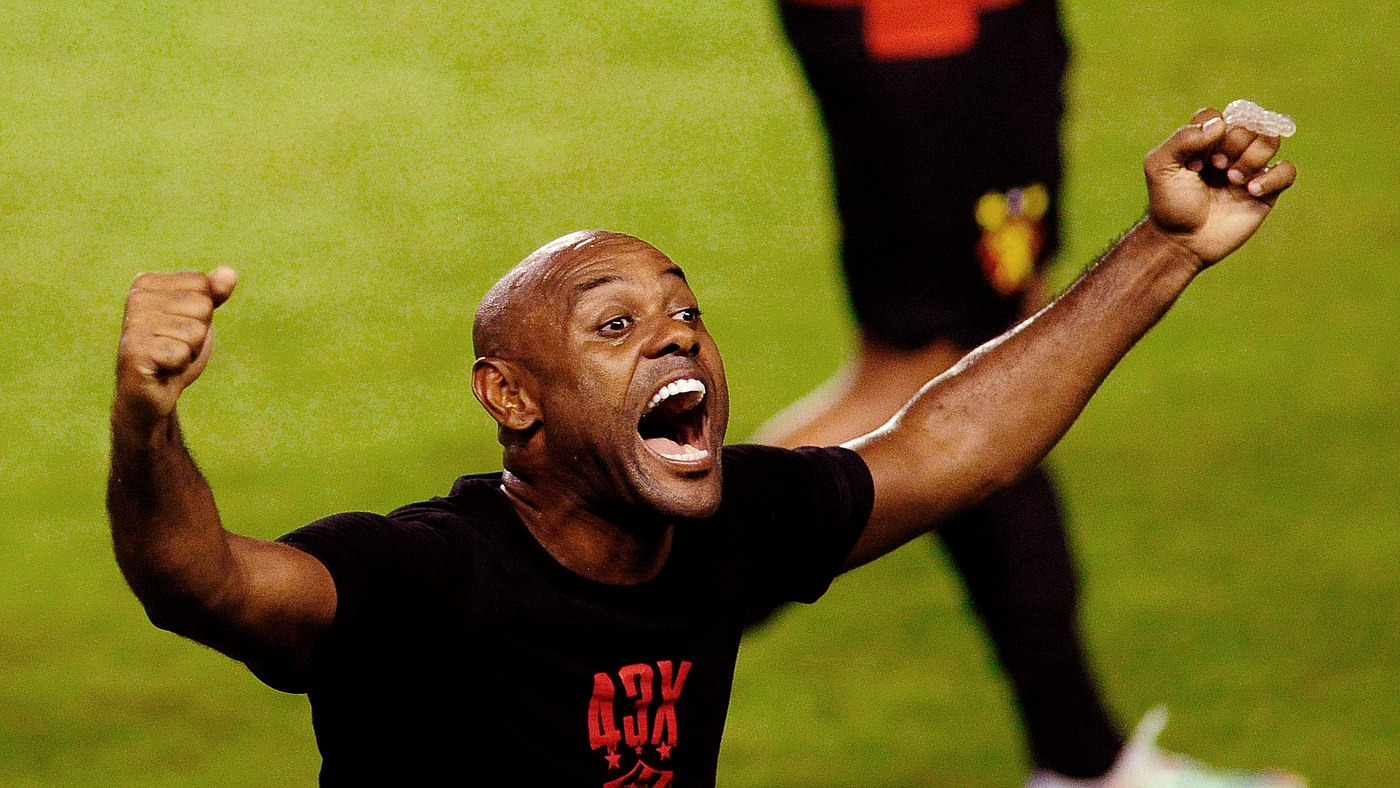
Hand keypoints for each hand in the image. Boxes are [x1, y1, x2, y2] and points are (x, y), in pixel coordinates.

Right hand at [114, 267, 237, 431]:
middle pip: (202, 306)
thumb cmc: (175, 351)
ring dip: (190, 351)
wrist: (153, 393)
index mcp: (148, 283)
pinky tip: (163, 368)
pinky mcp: (134, 351)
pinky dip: (180, 365)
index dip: (202, 313)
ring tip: (169, 357)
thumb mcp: (199, 318)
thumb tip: (230, 273)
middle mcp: (135, 298)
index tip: (180, 328)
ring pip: (196, 331)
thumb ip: (214, 293)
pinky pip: (183, 352)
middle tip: (175, 346)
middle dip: (198, 334)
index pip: (203, 285)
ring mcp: (132, 324)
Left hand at [1145, 108, 1296, 266]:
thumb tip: (1219, 123)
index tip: (1194, 161)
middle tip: (1216, 167)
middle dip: (1233, 143)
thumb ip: (1182, 138)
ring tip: (1233, 179)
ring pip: (1271, 141)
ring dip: (1252, 156)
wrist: (1181, 242)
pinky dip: (1273, 177)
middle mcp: (1229, 151)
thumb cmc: (1169, 204)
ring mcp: (1250, 170)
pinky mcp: (1266, 191)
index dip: (1211, 132)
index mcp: (1204, 142)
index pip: (1219, 116)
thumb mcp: (1160, 167)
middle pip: (1249, 125)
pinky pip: (1288, 171)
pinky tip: (1251, 190)